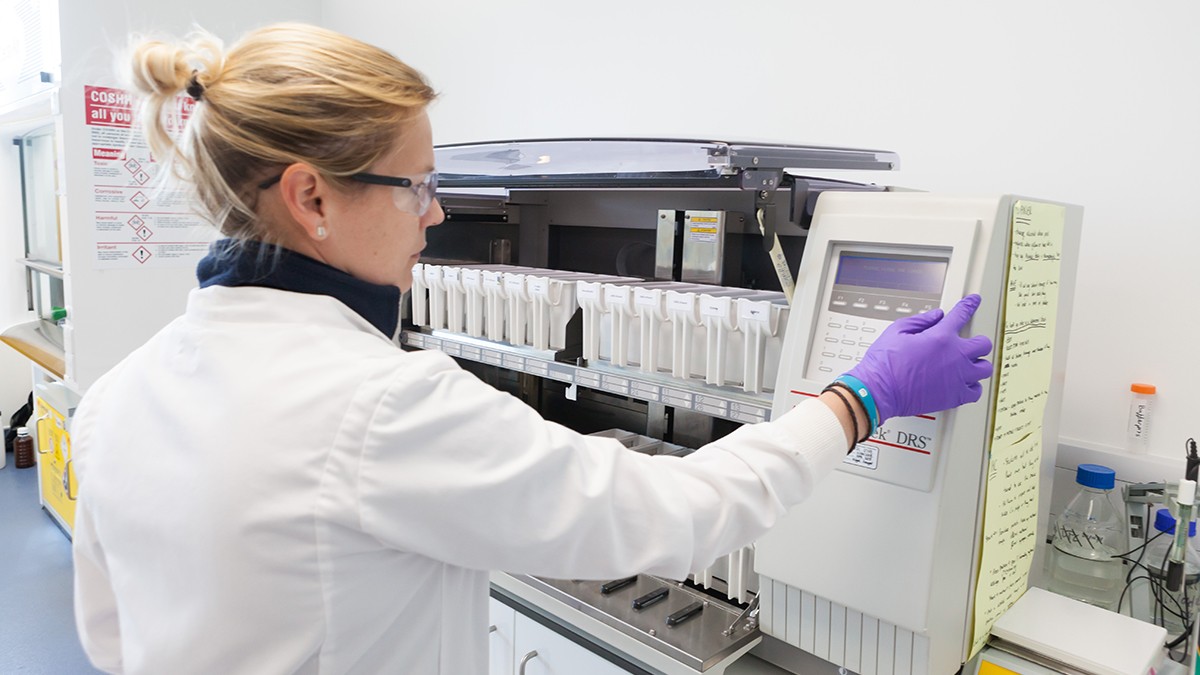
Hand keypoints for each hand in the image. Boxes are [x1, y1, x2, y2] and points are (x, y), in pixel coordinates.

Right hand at [846, 294, 993, 423]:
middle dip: (977, 341)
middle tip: (969, 343)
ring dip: (978, 364)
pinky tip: (965, 384)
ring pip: (985, 368)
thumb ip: (920, 321)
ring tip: (969, 365)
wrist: (879, 391)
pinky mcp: (955, 397)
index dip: (969, 305)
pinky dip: (973, 386)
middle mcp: (954, 356)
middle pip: (983, 344)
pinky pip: (976, 391)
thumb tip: (935, 315)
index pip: (962, 314)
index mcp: (940, 337)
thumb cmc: (884, 364)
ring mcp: (957, 377)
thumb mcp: (896, 331)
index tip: (973, 302)